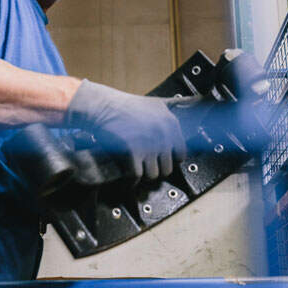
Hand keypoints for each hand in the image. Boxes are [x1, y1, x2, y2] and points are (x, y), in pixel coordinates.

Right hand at [65, 80, 186, 179]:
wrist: (101, 106)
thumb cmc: (125, 106)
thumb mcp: (155, 105)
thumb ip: (170, 119)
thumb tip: (186, 124)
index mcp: (171, 123)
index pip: (181, 154)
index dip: (169, 160)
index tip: (160, 161)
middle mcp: (163, 135)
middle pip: (167, 168)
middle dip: (155, 169)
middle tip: (144, 166)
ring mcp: (147, 145)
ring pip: (153, 175)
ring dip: (143, 175)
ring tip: (135, 170)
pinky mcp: (131, 152)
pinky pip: (136, 176)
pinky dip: (130, 181)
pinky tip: (126, 180)